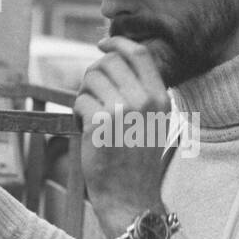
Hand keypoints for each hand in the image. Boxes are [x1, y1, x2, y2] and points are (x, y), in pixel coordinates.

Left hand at [74, 37, 168, 236]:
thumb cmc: (137, 160)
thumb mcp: (153, 121)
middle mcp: (144, 101)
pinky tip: (87, 129)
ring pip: (91, 79)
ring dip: (84, 94)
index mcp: (160, 97)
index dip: (117, 42)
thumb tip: (111, 59)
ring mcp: (122, 111)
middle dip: (93, 73)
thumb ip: (140, 91)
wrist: (131, 196)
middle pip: (108, 62)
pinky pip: (80, 100)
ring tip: (91, 115)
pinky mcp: (100, 124)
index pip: (138, 53)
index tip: (102, 44)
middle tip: (91, 93)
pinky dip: (78, 112)